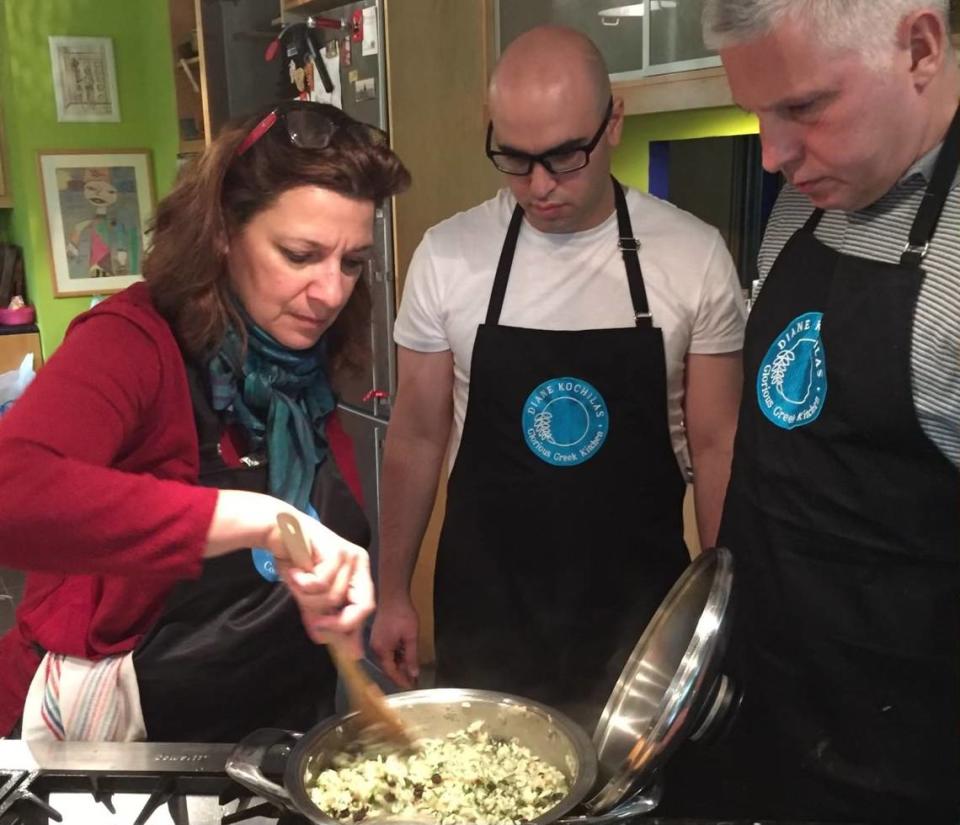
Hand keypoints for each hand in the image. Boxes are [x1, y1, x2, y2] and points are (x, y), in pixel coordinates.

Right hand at [267, 513, 374, 655]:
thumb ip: (326, 619)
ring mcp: (350, 555)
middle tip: (316, 623)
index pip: (366, 608)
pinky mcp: (336, 550)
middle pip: (363, 606)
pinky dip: (302, 583)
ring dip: (308, 596)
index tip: (338, 645)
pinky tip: (295, 571)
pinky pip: (321, 584)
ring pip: (334, 598)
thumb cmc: (295, 562)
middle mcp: (359, 562)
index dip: (352, 629)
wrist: (277, 532)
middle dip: (338, 622)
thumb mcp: (311, 597)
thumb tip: (341, 649)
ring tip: (297, 580)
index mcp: (358, 573)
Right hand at [370, 596, 419, 687]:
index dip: (401, 680)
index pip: (391, 672)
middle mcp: (375, 648)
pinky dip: (396, 655)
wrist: (393, 595)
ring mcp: (375, 641)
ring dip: (399, 664)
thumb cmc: (402, 613)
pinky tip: (405, 655)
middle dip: (400, 673)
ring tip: (411, 668)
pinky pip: (386, 651)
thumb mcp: (410, 637)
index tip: (411, 686)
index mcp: (381, 650)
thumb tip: (413, 673)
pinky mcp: (378, 636)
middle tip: (413, 679)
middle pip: (388, 667)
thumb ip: (412, 657)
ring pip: (387, 659)